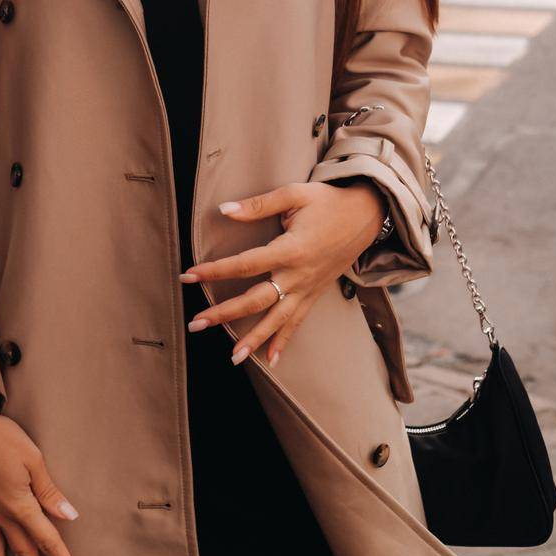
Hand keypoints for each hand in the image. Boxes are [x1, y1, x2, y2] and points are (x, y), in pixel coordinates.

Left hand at [179, 178, 386, 368]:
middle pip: (256, 299)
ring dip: (253, 339)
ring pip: (276, 320)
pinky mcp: (315, 294)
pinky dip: (284, 342)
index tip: (188, 275)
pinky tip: (271, 361)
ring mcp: (308, 288)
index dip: (215, 271)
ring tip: (232, 357)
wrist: (367, 215)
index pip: (245, 265)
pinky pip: (297, 322)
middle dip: (224, 313)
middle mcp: (298, 274)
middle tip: (195, 323)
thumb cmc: (327, 201)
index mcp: (291, 248)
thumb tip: (224, 210)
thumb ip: (258, 205)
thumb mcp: (294, 194)